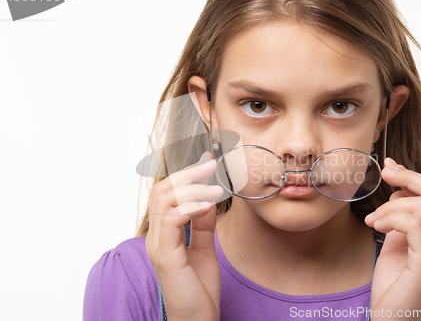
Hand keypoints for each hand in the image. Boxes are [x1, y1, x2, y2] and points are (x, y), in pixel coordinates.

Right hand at [145, 152, 223, 320]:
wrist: (198, 320)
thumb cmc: (200, 289)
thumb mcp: (206, 248)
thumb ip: (203, 223)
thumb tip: (207, 198)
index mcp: (164, 233)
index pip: (167, 194)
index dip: (185, 175)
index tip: (207, 162)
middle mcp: (156, 236)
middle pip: (163, 191)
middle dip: (188, 174)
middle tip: (211, 166)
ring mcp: (158, 245)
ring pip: (165, 201)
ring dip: (192, 189)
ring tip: (217, 189)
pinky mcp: (165, 256)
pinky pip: (172, 220)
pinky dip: (191, 207)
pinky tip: (209, 205)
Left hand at [364, 157, 420, 319]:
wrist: (391, 318)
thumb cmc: (391, 284)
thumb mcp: (392, 242)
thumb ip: (398, 218)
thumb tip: (397, 189)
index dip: (411, 175)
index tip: (387, 167)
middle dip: (408, 176)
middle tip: (384, 175)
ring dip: (390, 206)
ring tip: (371, 220)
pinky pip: (415, 225)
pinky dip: (392, 218)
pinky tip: (376, 226)